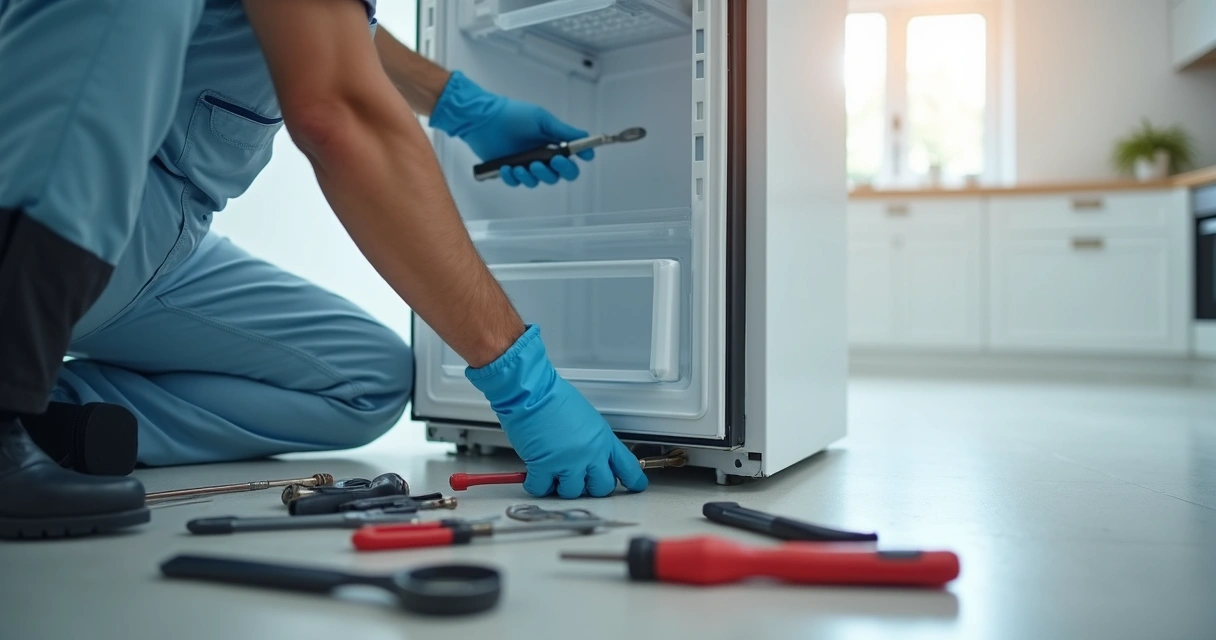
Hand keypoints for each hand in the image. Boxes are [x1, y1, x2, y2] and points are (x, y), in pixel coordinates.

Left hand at [428, 71, 593, 187]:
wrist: (483, 119)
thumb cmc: (512, 115)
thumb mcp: (542, 120)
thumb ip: (564, 132)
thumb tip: (586, 137)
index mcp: (552, 144)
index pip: (570, 162)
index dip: (573, 164)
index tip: (572, 159)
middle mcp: (541, 157)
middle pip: (557, 176)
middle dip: (553, 172)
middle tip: (545, 162)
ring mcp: (525, 165)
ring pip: (537, 182)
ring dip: (531, 176)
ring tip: (520, 165)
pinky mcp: (509, 171)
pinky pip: (516, 183)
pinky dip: (512, 178)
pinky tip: (507, 167)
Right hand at [465, 326, 648, 497]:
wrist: (531, 392)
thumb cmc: (552, 397)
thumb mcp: (585, 418)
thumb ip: (591, 440)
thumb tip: (587, 456)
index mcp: (602, 439)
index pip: (627, 465)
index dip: (633, 480)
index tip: (636, 486)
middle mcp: (590, 453)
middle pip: (601, 487)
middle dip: (589, 487)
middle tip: (577, 479)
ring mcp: (568, 462)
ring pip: (572, 492)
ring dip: (561, 486)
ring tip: (552, 473)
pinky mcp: (545, 467)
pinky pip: (542, 489)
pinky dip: (537, 485)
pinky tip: (534, 475)